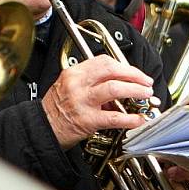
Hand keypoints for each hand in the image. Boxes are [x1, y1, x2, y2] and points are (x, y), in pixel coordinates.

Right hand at [42, 55, 156, 148]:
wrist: (42, 128)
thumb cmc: (56, 108)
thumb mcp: (69, 85)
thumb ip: (92, 81)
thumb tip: (118, 83)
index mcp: (74, 73)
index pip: (103, 61)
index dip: (124, 65)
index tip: (134, 72)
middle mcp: (78, 84)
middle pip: (111, 70)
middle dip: (133, 74)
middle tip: (146, 81)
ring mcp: (82, 101)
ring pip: (114, 89)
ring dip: (135, 90)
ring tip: (145, 94)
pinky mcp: (87, 120)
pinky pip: (113, 117)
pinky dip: (130, 118)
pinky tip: (138, 118)